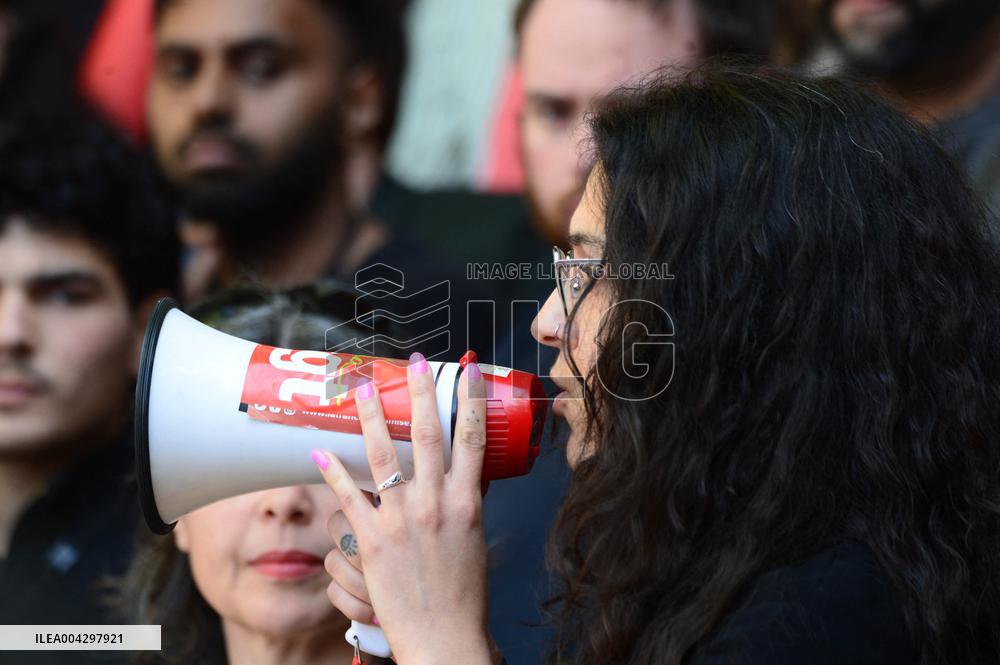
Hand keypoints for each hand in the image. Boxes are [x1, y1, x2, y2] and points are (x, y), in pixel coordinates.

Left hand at [313, 354, 492, 664]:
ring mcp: (402, 520)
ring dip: (372, 417)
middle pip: (430, 435)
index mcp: (468, 503)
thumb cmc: (462, 592)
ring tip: (362, 389)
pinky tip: (319, 450)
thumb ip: (466, 501)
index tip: (468, 371)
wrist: (443, 636)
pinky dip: (332, 472)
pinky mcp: (372, 540)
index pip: (473, 439)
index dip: (472, 401)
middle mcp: (436, 504)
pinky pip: (348, 497)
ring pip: (385, 456)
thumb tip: (464, 472)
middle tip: (414, 362)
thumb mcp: (474, 538)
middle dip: (422, 393)